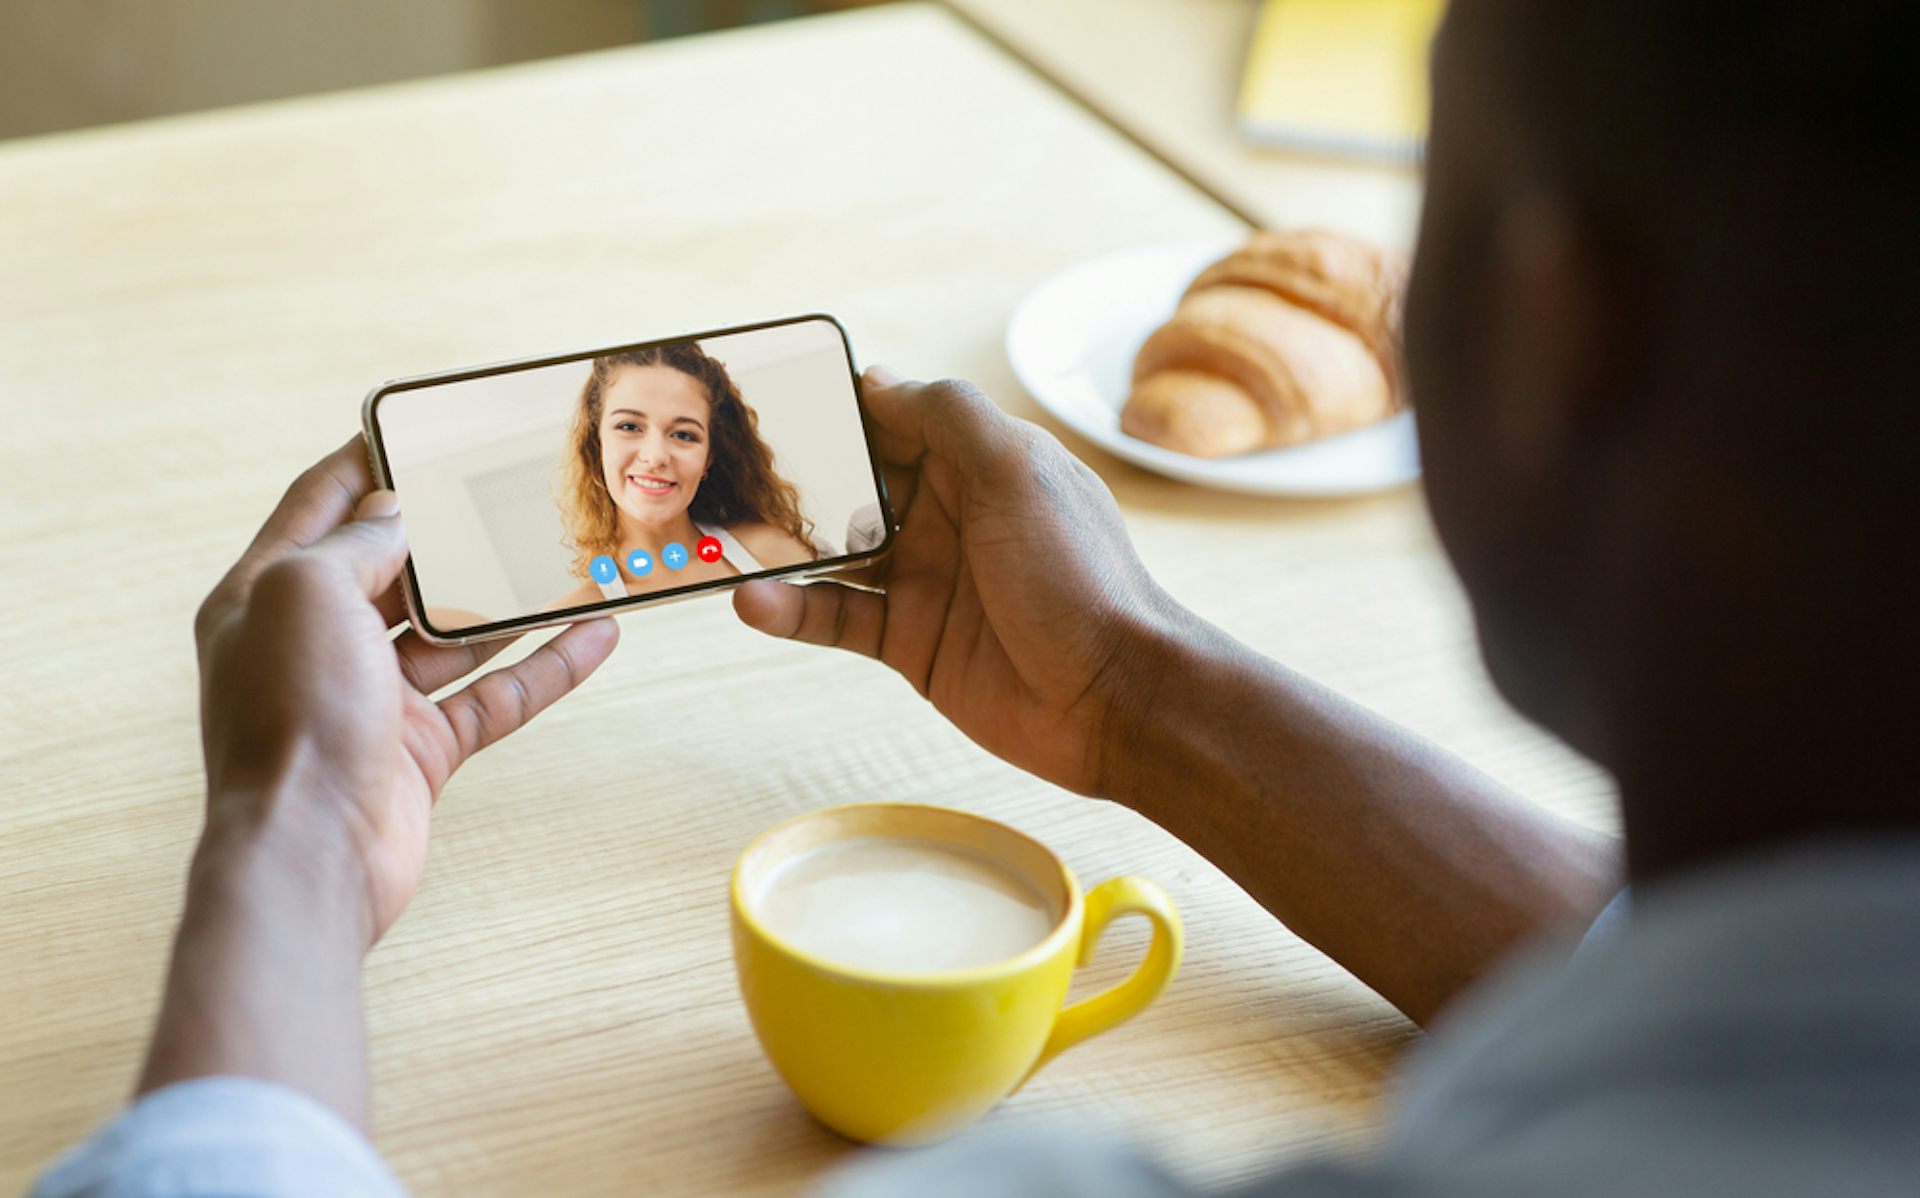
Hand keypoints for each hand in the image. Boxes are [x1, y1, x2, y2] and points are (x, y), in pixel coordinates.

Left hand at [193, 437, 618, 943]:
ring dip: (509, 597)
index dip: (370, 461)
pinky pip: (494, 694)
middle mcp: (315, 643)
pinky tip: (593, 633)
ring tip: (567, 555)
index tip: (425, 427)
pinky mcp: (421, 749)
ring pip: (453, 632)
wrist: (309, 856)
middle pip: (395, 568)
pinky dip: (545, 665)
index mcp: (264, 596)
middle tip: (511, 488)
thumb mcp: (306, 593)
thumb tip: (394, 510)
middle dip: (452, 529)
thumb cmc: (290, 721)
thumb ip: (356, 542)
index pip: (320, 506)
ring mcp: (371, 699)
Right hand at [733, 368, 1177, 794]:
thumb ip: (948, 414)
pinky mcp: (910, 642)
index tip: (770, 396)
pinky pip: (835, 617)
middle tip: (725, 473)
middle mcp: (950, 514)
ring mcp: (927, 579)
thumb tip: (875, 379)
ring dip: (781, 546)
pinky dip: (791, 609)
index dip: (838, 408)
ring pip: (835, 552)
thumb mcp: (1016, 469)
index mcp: (980, 462)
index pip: (894, 418)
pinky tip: (752, 601)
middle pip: (854, 483)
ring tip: (724, 539)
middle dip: (796, 477)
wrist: (1115, 698)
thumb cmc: (1078, 575)